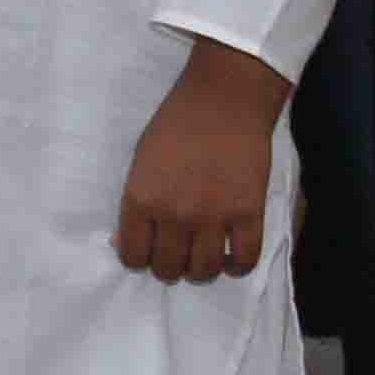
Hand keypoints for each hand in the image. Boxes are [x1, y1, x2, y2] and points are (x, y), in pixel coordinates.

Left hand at [113, 37, 284, 280]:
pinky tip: (231, 258)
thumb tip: (126, 242)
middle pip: (168, 268)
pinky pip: (245, 260)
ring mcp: (213, 217)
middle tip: (176, 253)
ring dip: (200, 270)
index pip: (132, 256)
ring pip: (204, 271)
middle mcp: (174, 215)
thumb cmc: (175, 126)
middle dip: (168, 266)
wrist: (223, 103)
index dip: (139, 257)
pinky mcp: (248, 214)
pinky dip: (237, 266)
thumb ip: (135, 203)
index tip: (148, 250)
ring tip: (201, 256)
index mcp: (141, 199)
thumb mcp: (139, 162)